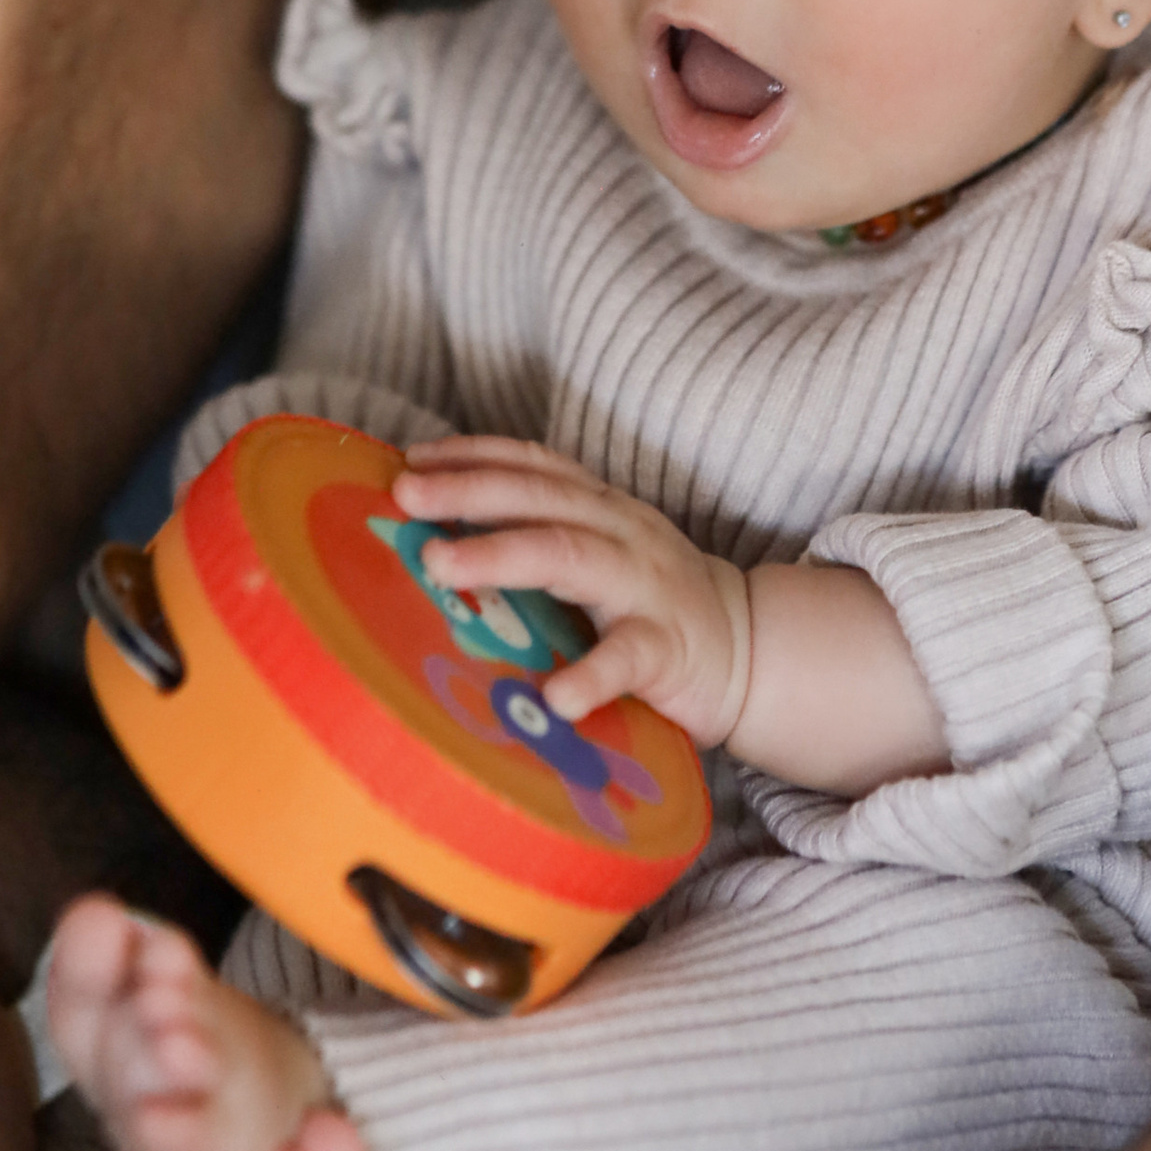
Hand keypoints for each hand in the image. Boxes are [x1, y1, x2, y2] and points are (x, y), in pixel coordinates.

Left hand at [394, 439, 753, 740]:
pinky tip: (553, 696)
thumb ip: (537, 543)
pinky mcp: (666, 649)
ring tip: (439, 564)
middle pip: (539, 498)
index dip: (474, 454)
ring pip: (570, 556)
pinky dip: (588, 675)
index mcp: (600, 508)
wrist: (745, 650)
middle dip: (468, 490)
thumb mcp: (596, 556)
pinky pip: (625, 658)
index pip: (534, 465)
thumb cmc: (648, 605)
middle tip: (405, 495)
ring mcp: (645, 587)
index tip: (412, 456)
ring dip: (500, 554)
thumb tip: (432, 542)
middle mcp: (621, 532)